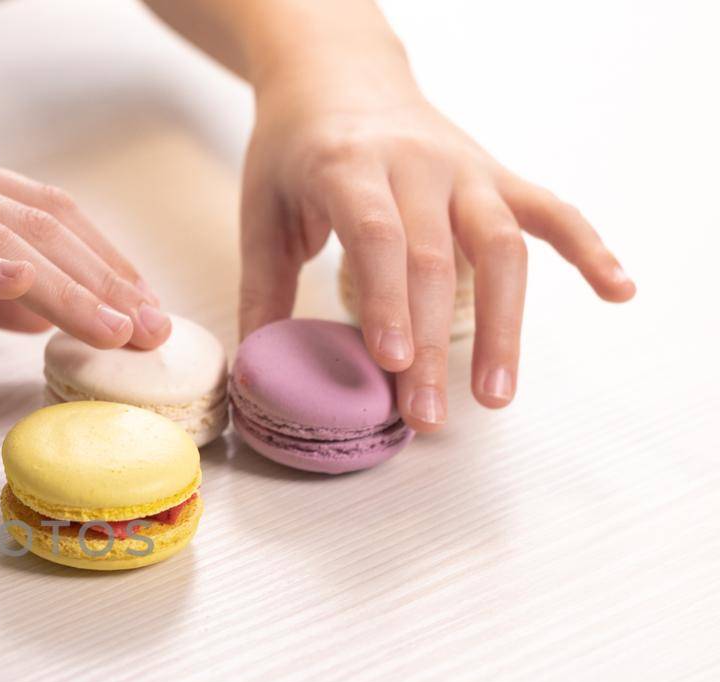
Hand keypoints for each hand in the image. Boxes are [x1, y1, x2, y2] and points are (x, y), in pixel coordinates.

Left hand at [238, 74, 634, 429]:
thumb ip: (260, 291)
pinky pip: (552, 211)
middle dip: (432, 345)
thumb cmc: (296, 152)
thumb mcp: (261, 211)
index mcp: (348, 166)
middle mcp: (416, 164)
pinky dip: (589, 249)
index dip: (387, 301)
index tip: (393, 364)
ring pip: (501, 247)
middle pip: (436, 260)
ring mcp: (465, 168)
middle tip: (427, 416)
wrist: (340, 76)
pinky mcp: (497, 175)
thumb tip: (253, 372)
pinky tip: (618, 292)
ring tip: (496, 395)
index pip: (378, 236)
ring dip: (504, 326)